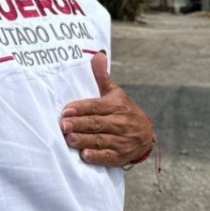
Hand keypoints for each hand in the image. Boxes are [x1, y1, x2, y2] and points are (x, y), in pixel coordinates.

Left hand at [61, 52, 153, 166]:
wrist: (146, 136)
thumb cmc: (124, 112)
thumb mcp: (115, 93)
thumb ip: (102, 77)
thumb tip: (97, 54)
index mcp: (117, 106)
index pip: (96, 107)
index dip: (81, 108)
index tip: (66, 110)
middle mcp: (121, 123)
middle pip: (97, 123)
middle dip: (79, 124)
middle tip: (63, 125)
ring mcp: (121, 140)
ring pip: (101, 140)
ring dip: (84, 140)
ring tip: (69, 139)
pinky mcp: (121, 156)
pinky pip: (108, 156)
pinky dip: (97, 156)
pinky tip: (85, 155)